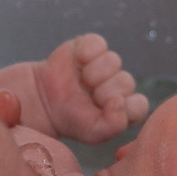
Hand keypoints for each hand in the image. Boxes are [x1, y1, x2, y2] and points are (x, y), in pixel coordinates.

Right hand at [0, 34, 149, 142]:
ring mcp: (103, 64)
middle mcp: (116, 84)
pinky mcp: (87, 47)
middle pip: (126, 81)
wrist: (38, 103)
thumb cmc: (68, 120)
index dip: (126, 106)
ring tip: (81, 82)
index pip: (139, 105)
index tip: (105, 109)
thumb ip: (113, 125)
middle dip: (105, 91)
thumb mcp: (92, 133)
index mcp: (123, 108)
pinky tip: (77, 61)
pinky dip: (87, 51)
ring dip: (95, 73)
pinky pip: (98, 42)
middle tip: (87, 97)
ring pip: (114, 61)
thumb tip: (120, 101)